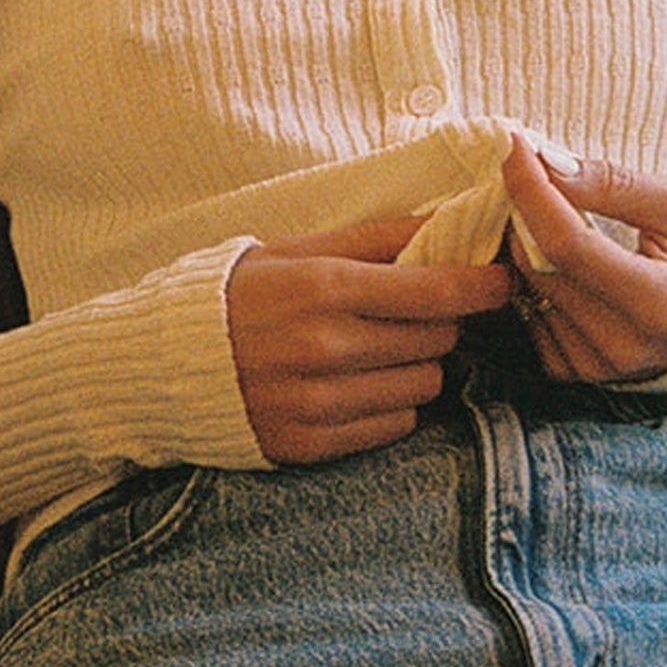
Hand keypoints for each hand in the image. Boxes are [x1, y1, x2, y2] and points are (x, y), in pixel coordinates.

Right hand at [225, 218, 510, 462]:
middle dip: (437, 322)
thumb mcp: (303, 249)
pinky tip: (355, 385)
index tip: (503, 279)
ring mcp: (318, 403)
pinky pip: (394, 426)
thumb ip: (380, 237)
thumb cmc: (243, 293)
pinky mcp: (311, 446)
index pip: (435, 290)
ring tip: (375, 350)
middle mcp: (324, 348)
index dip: (481, 285)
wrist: (162, 364)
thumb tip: (451, 220)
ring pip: (424, 386)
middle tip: (412, 311)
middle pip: (436, 338)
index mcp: (324, 288)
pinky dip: (389, 406)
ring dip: (415, 366)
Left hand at [499, 135, 666, 384]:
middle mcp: (622, 346)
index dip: (532, 190)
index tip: (516, 144)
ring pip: (526, 287)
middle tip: (532, 168)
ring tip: (549, 209)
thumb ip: (616, 185)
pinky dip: (531, 274)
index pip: (567, 243)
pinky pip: (526, 313)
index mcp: (658, 304)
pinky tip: (555, 254)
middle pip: (539, 265)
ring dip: (523, 239)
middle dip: (523, 208)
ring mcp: (594, 365)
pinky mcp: (572, 371)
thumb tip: (551, 165)